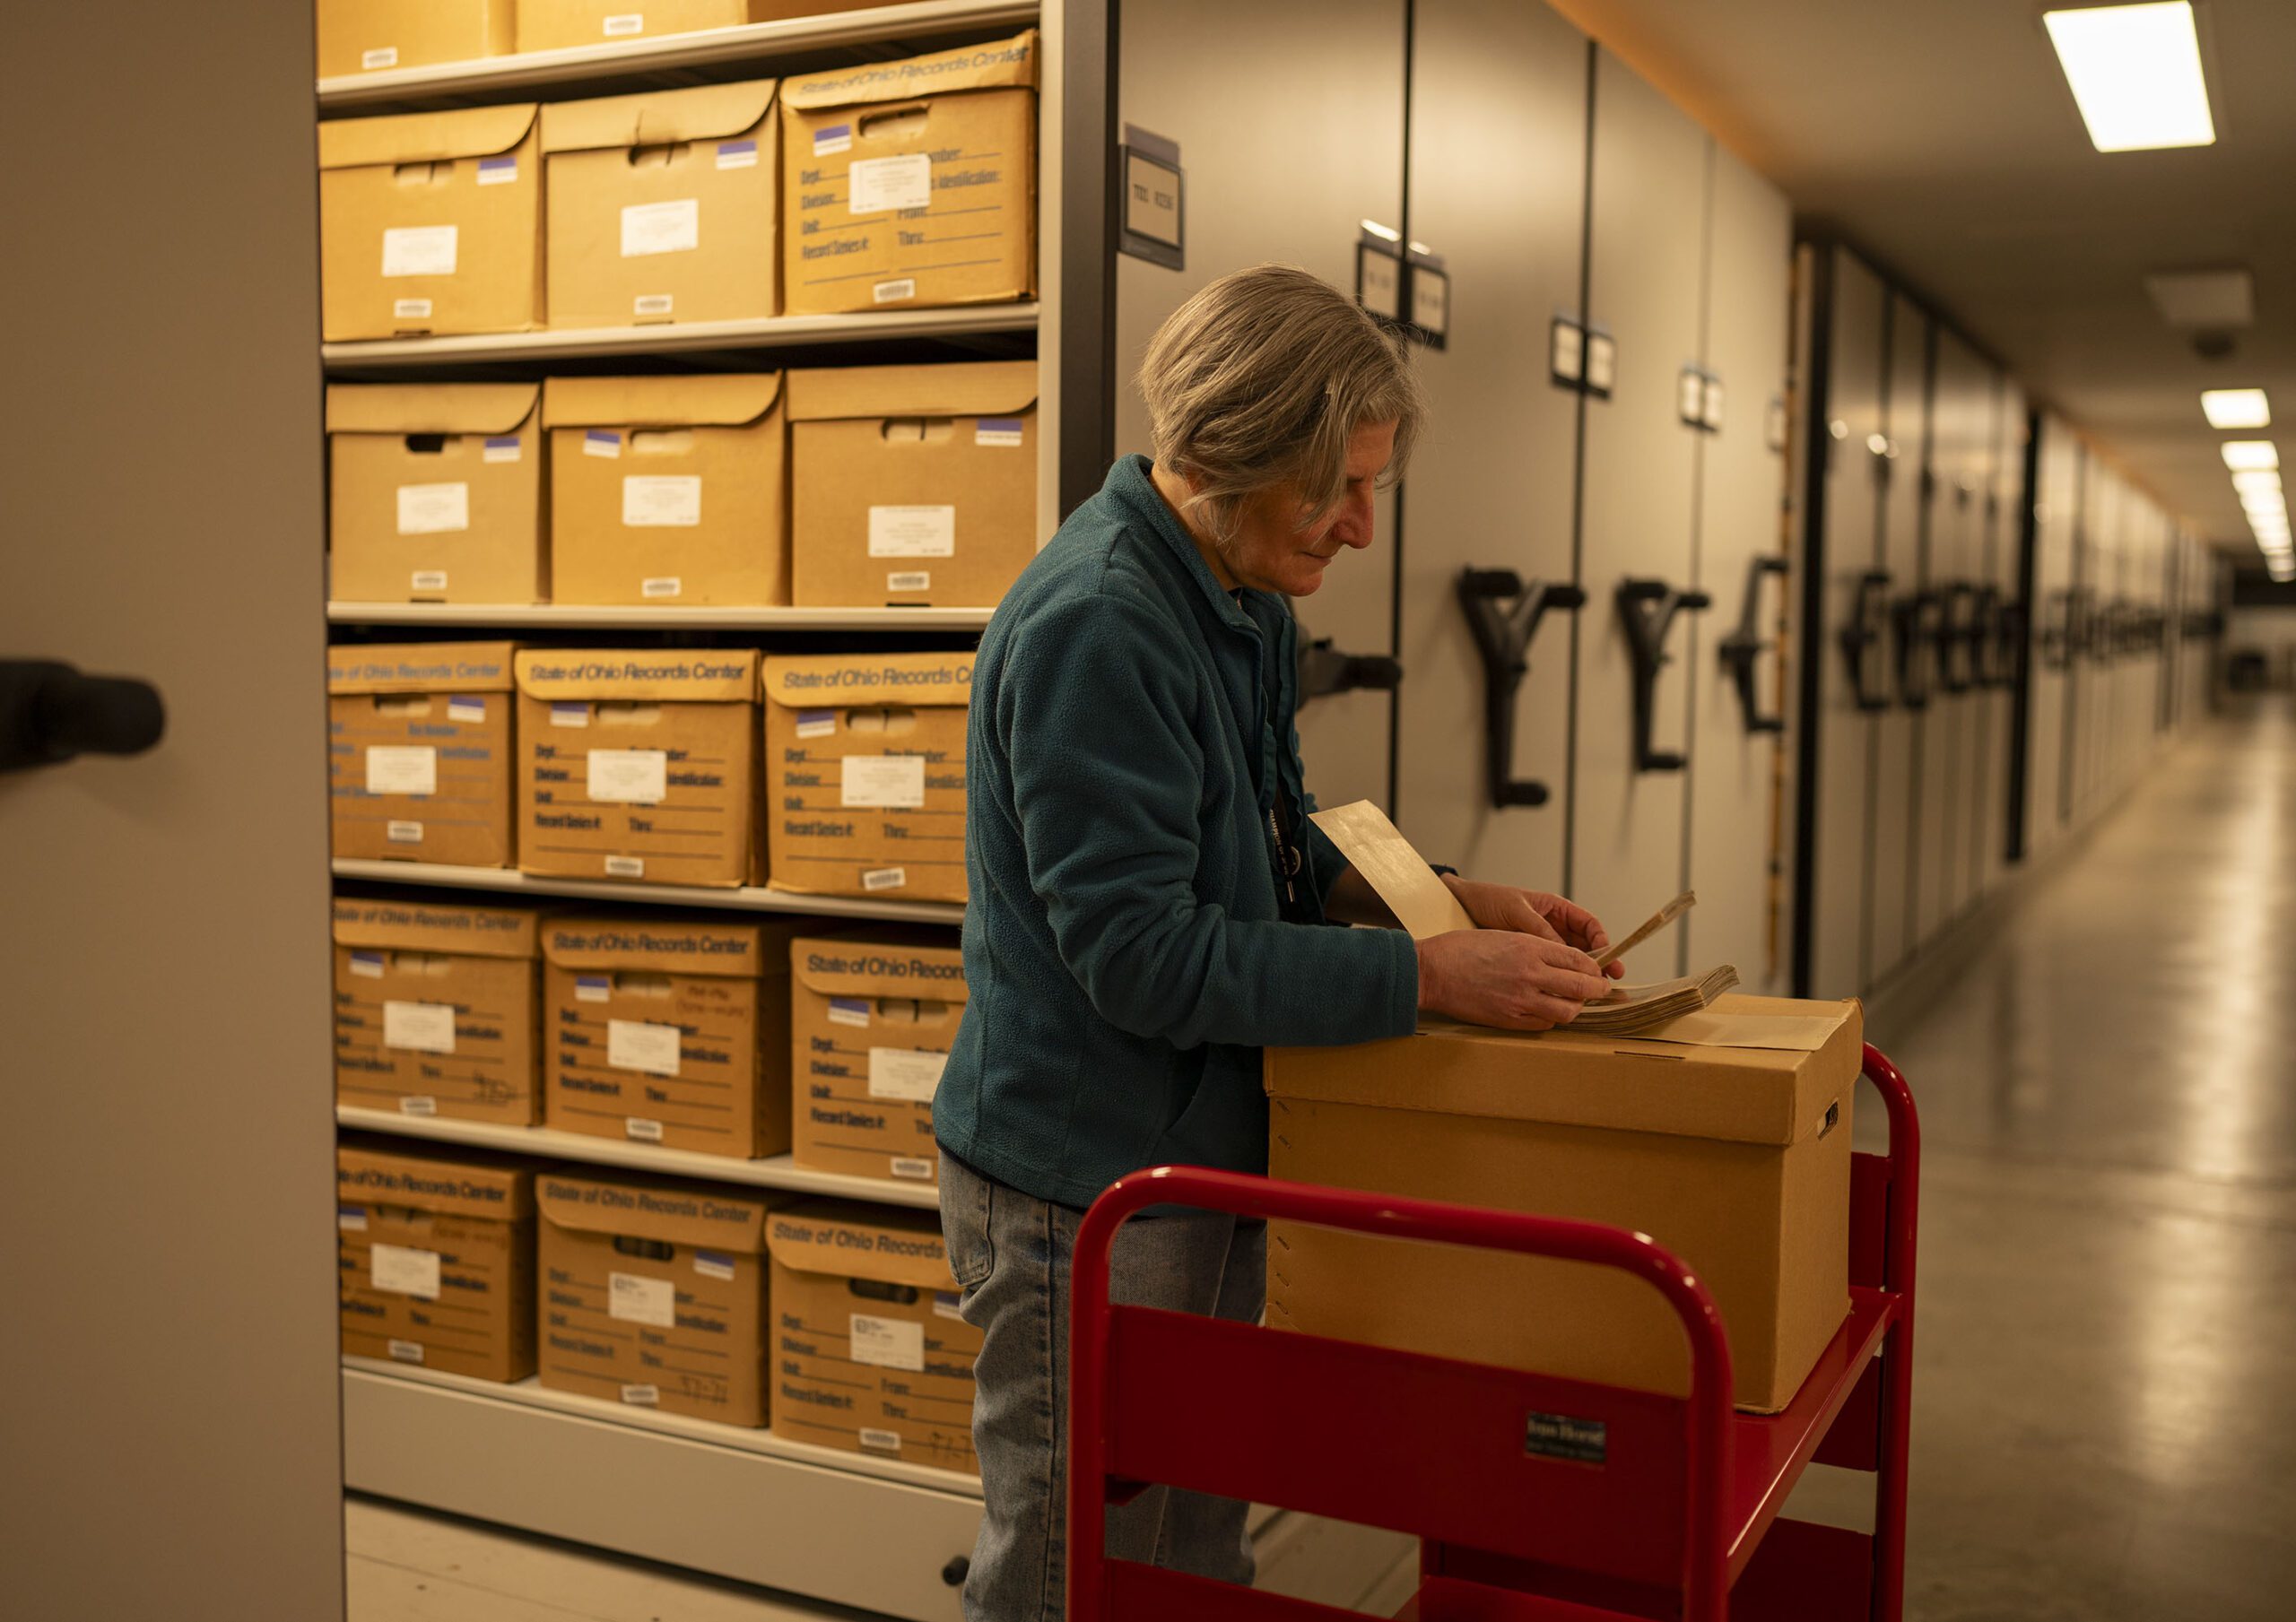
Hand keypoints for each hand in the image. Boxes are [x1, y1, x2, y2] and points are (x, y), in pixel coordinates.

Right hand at [1414, 929, 1611, 1030]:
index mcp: (1530, 947)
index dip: (1594, 967)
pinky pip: (1544, 1024)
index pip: (1578, 959)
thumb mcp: (1504, 935)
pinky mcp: (1509, 1019)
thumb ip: (1535, 947)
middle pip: (1581, 986)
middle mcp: (1530, 973)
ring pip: (1567, 1010)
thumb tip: (1563, 960)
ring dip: (1576, 1007)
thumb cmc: (1461, 949)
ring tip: (1574, 1003)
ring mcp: (1521, 999)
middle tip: (1600, 990)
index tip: (1597, 970)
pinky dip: (1552, 1018)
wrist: (1432, 971)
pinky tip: (1547, 1011)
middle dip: (1597, 989)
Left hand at [1442, 878, 1625, 978]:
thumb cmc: (1489, 900)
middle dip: (1598, 964)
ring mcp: (1542, 944)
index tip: (1607, 958)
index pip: (1588, 925)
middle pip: (1584, 947)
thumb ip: (1540, 930)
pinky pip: (1551, 970)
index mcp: (1556, 909)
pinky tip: (1562, 992)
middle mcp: (1553, 926)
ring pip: (1569, 962)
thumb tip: (1565, 952)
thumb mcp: (1517, 911)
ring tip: (1590, 993)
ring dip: (1580, 976)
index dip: (1601, 941)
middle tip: (1608, 982)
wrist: (1461, 905)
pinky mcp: (1530, 958)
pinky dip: (1559, 980)